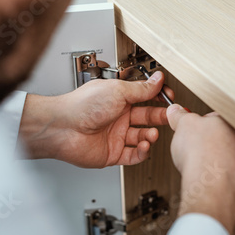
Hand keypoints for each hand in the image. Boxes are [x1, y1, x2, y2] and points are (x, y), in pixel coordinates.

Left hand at [19, 72, 173, 167]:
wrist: (63, 128)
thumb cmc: (82, 105)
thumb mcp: (118, 91)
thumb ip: (141, 88)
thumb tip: (158, 79)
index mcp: (120, 98)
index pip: (146, 97)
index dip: (159, 98)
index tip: (170, 98)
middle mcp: (119, 116)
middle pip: (147, 117)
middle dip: (161, 117)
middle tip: (171, 118)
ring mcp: (116, 135)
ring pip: (142, 137)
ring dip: (150, 136)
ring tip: (151, 134)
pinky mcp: (113, 153)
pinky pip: (134, 155)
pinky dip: (142, 152)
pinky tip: (144, 146)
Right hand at [167, 104, 234, 234]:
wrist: (210, 192)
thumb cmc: (201, 157)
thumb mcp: (184, 126)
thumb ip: (181, 116)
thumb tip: (176, 111)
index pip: (219, 119)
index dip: (202, 127)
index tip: (194, 133)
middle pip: (230, 141)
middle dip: (215, 146)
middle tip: (199, 152)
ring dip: (223, 165)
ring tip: (205, 170)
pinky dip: (228, 184)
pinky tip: (214, 184)